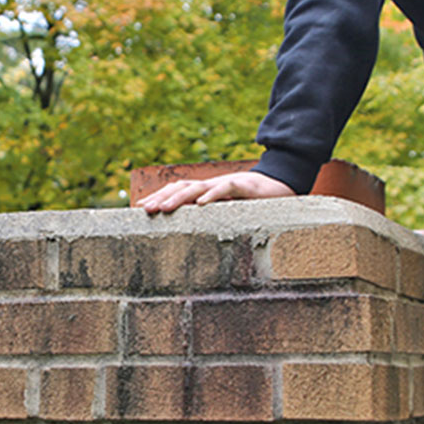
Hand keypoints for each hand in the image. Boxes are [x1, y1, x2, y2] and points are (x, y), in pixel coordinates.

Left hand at [138, 171, 295, 213]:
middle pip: (181, 187)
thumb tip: (193, 239)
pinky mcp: (245, 185)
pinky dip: (213, 195)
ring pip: (198, 188)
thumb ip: (213, 221)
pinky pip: (226, 188)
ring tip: (164, 208)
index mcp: (207, 193)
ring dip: (179, 198)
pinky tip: (201, 205)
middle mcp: (213, 186)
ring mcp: (227, 183)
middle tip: (144, 210)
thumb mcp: (229, 214)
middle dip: (161, 198)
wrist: (282, 186)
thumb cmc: (254, 203)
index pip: (178, 191)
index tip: (140, 209)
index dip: (159, 198)